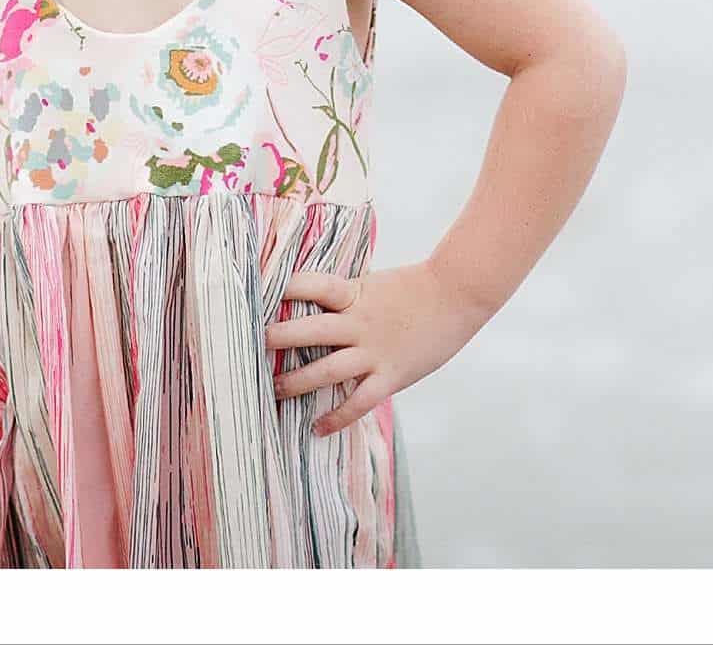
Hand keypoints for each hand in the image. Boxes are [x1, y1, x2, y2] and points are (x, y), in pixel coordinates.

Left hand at [266, 257, 487, 438]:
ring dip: (296, 382)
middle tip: (253, 347)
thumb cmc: (419, 287)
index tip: (264, 297)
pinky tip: (316, 428)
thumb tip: (315, 307)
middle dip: (279, 338)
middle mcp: (360, 323)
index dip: (289, 288)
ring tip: (273, 390)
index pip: (315, 286)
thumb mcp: (378, 285)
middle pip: (310, 330)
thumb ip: (349, 298)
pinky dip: (335, 418)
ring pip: (325, 370)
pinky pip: (357, 402)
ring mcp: (374, 351)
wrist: (460, 294)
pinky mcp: (389, 375)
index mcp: (357, 294)